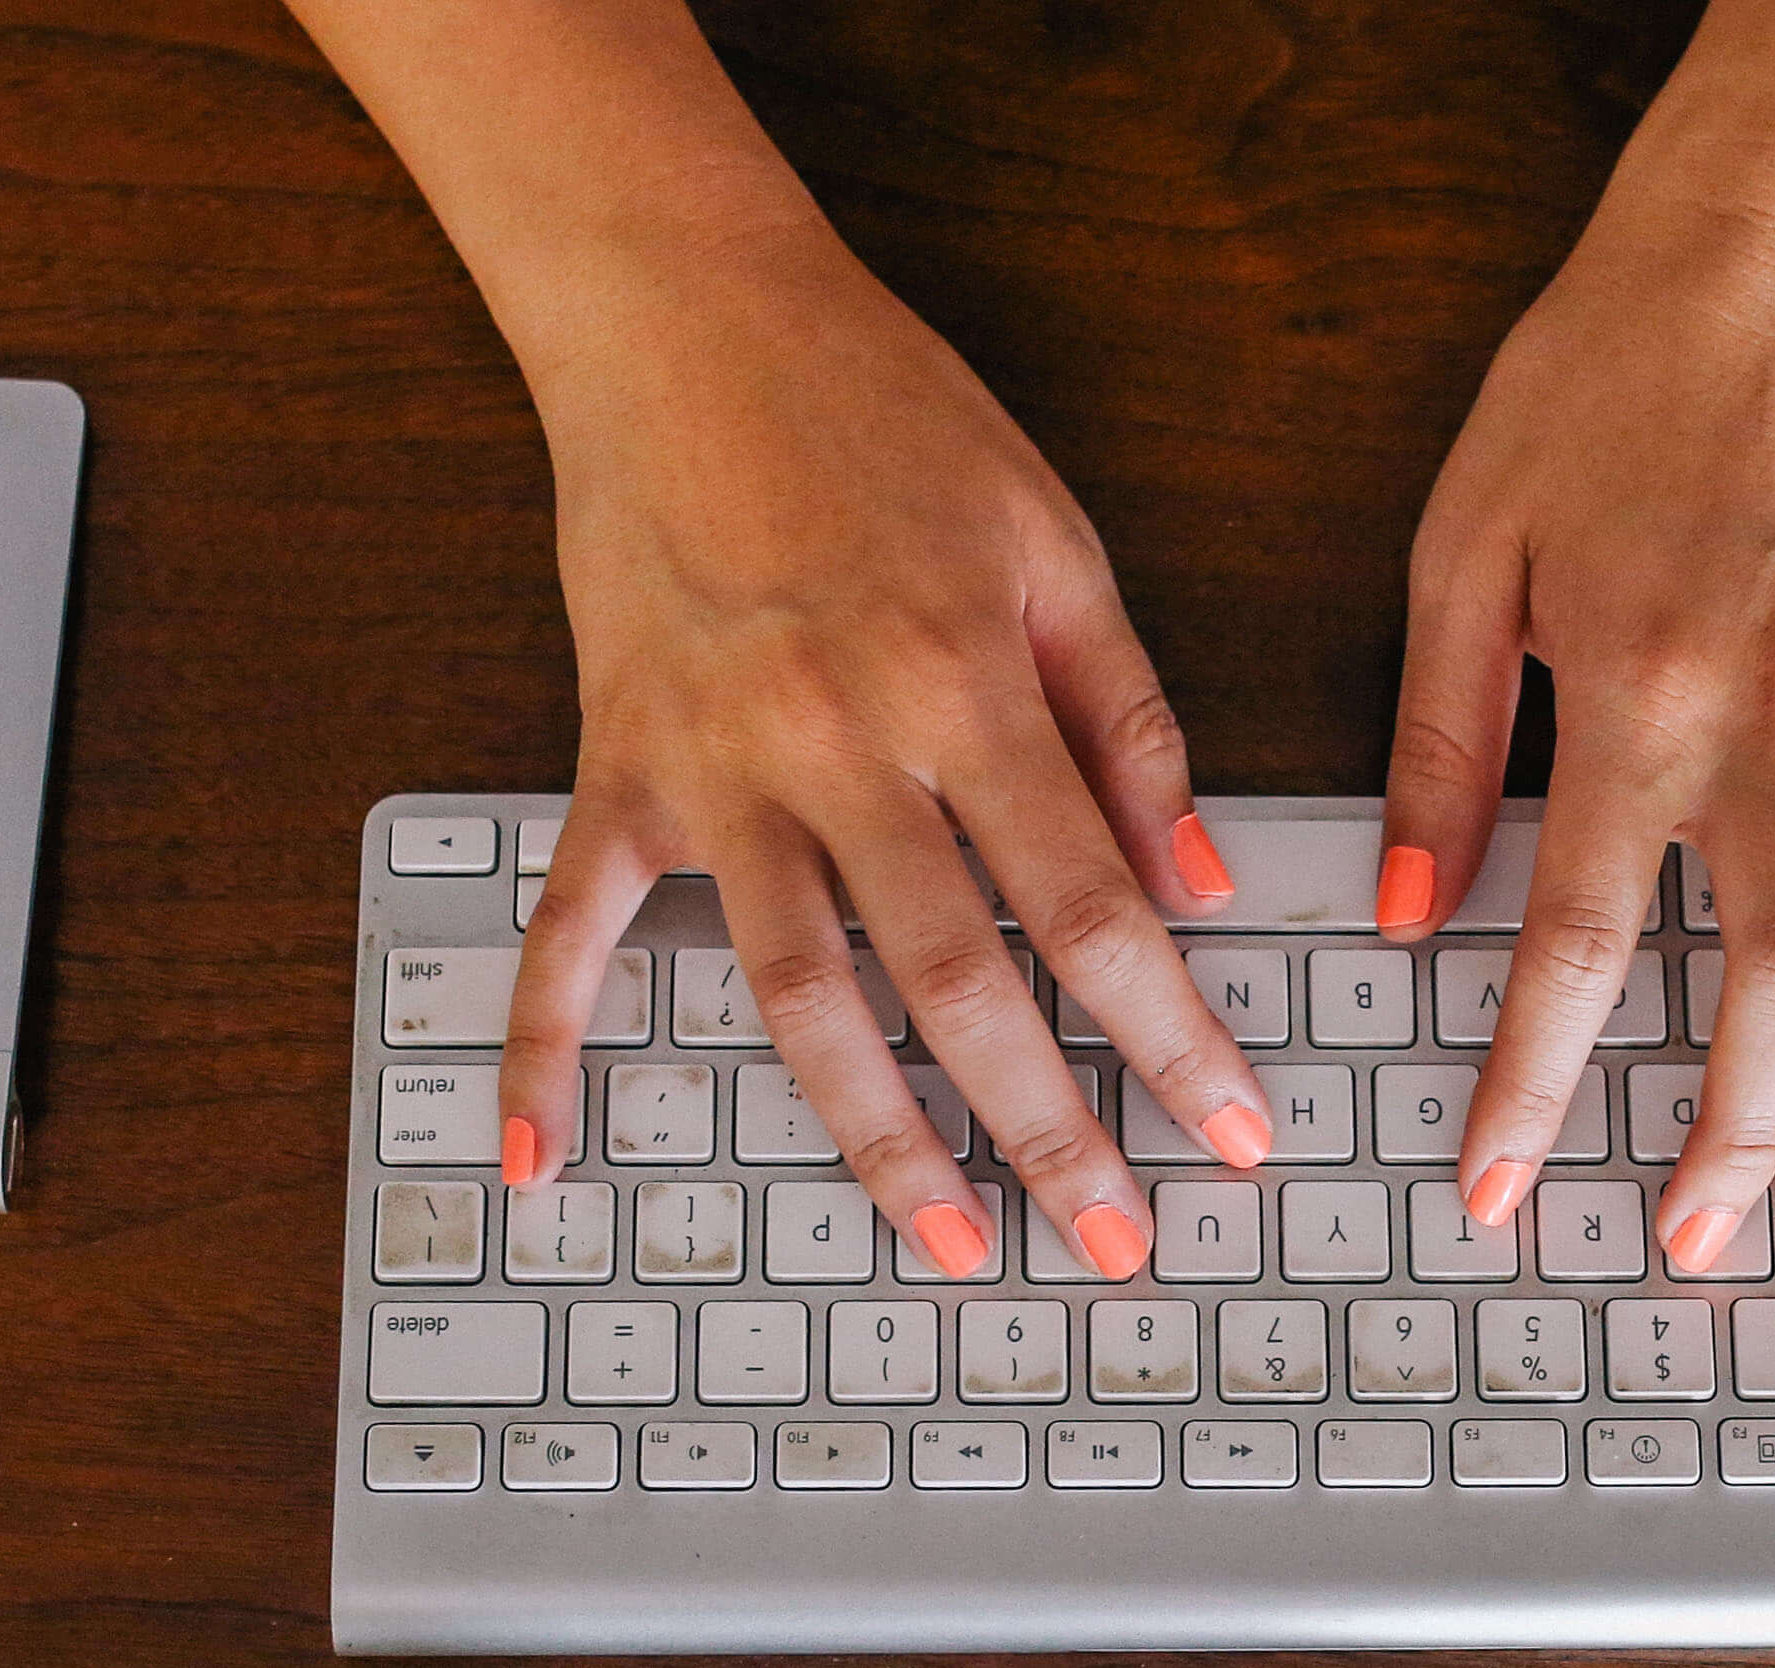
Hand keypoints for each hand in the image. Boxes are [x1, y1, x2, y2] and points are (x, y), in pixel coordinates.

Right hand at [498, 245, 1271, 1276]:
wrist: (686, 315)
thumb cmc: (882, 412)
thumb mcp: (1055, 544)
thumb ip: (1130, 722)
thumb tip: (1195, 882)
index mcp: (965, 687)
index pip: (1091, 908)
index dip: (1171, 1037)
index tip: (1231, 1133)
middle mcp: (840, 745)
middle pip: (956, 985)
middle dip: (1047, 1132)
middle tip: (1114, 1246)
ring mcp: (715, 768)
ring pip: (795, 995)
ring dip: (871, 1137)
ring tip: (938, 1245)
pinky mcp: (619, 765)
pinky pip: (569, 929)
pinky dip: (544, 1045)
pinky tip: (543, 1154)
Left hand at [1385, 203, 1774, 1268]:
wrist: (1768, 264)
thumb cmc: (1601, 387)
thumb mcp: (1463, 548)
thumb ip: (1437, 743)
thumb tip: (1402, 910)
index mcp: (1635, 691)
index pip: (1578, 938)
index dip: (1536, 1082)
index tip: (1499, 1183)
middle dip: (1738, 1127)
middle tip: (1696, 1237)